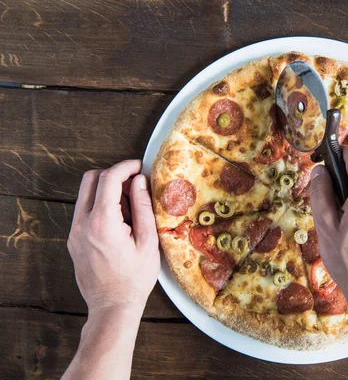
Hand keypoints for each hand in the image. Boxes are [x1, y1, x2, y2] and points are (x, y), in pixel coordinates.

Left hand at [68, 159, 159, 315]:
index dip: (126, 167)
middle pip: (91, 179)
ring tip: (129, 206)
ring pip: (85, 194)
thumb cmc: (134, 279)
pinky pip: (84, 210)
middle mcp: (82, 224)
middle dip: (114, 174)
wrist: (112, 306)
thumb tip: (139, 181)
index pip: (109, 179)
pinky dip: (100, 205)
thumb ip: (143, 207)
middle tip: (135, 184)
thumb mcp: (148, 242)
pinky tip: (119, 221)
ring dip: (107, 190)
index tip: (139, 167)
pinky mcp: (73, 239)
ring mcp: (74, 232)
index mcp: (103, 223)